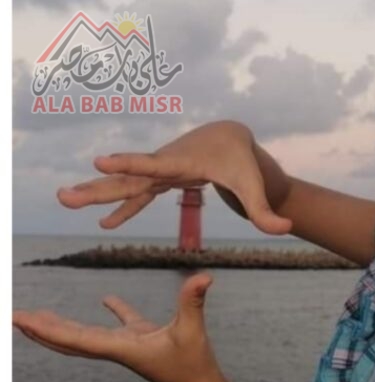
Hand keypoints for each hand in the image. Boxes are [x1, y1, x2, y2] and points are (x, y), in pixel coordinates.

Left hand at [13, 273, 225, 381]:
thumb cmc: (194, 365)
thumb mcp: (192, 330)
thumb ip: (192, 302)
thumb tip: (204, 277)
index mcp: (120, 348)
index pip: (74, 338)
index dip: (45, 329)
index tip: (20, 319)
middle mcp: (117, 349)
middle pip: (69, 341)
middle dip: (41, 330)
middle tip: (15, 316)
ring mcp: (129, 345)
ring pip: (87, 335)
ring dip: (62, 326)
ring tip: (39, 316)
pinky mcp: (144, 341)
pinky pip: (122, 324)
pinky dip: (113, 310)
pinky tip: (105, 299)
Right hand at [57, 120, 291, 234]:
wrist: (233, 139)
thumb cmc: (244, 161)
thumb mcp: (255, 187)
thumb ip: (267, 211)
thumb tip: (288, 227)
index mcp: (186, 163)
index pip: (155, 164)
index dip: (130, 164)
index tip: (100, 162)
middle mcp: (167, 164)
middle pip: (130, 177)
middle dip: (99, 186)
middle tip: (64, 195)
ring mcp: (161, 170)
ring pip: (126, 184)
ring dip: (97, 194)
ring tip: (65, 200)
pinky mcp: (162, 177)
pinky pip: (138, 193)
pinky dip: (123, 207)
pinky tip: (105, 222)